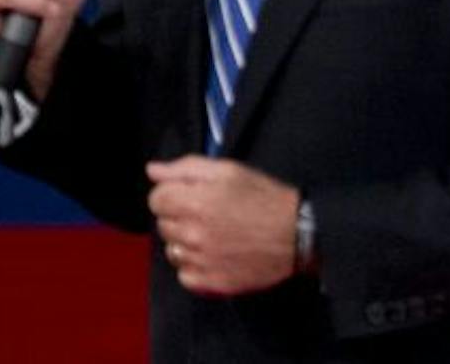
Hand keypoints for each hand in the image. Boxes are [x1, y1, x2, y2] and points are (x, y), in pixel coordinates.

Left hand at [147, 156, 299, 295]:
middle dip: (180, 215)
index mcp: (196, 202)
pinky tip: (214, 254)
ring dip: (185, 241)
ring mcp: (201, 261)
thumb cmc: (264, 197)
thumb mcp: (230, 170)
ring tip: (212, 234)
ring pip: (172, 250)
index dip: (172, 193)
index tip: (191, 194)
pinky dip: (194, 265)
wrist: (297, 233)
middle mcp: (193, 234)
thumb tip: (152, 170)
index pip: (156, 199)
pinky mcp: (210, 282)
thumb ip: (186, 168)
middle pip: (163, 224)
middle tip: (207, 211)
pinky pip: (184, 275)